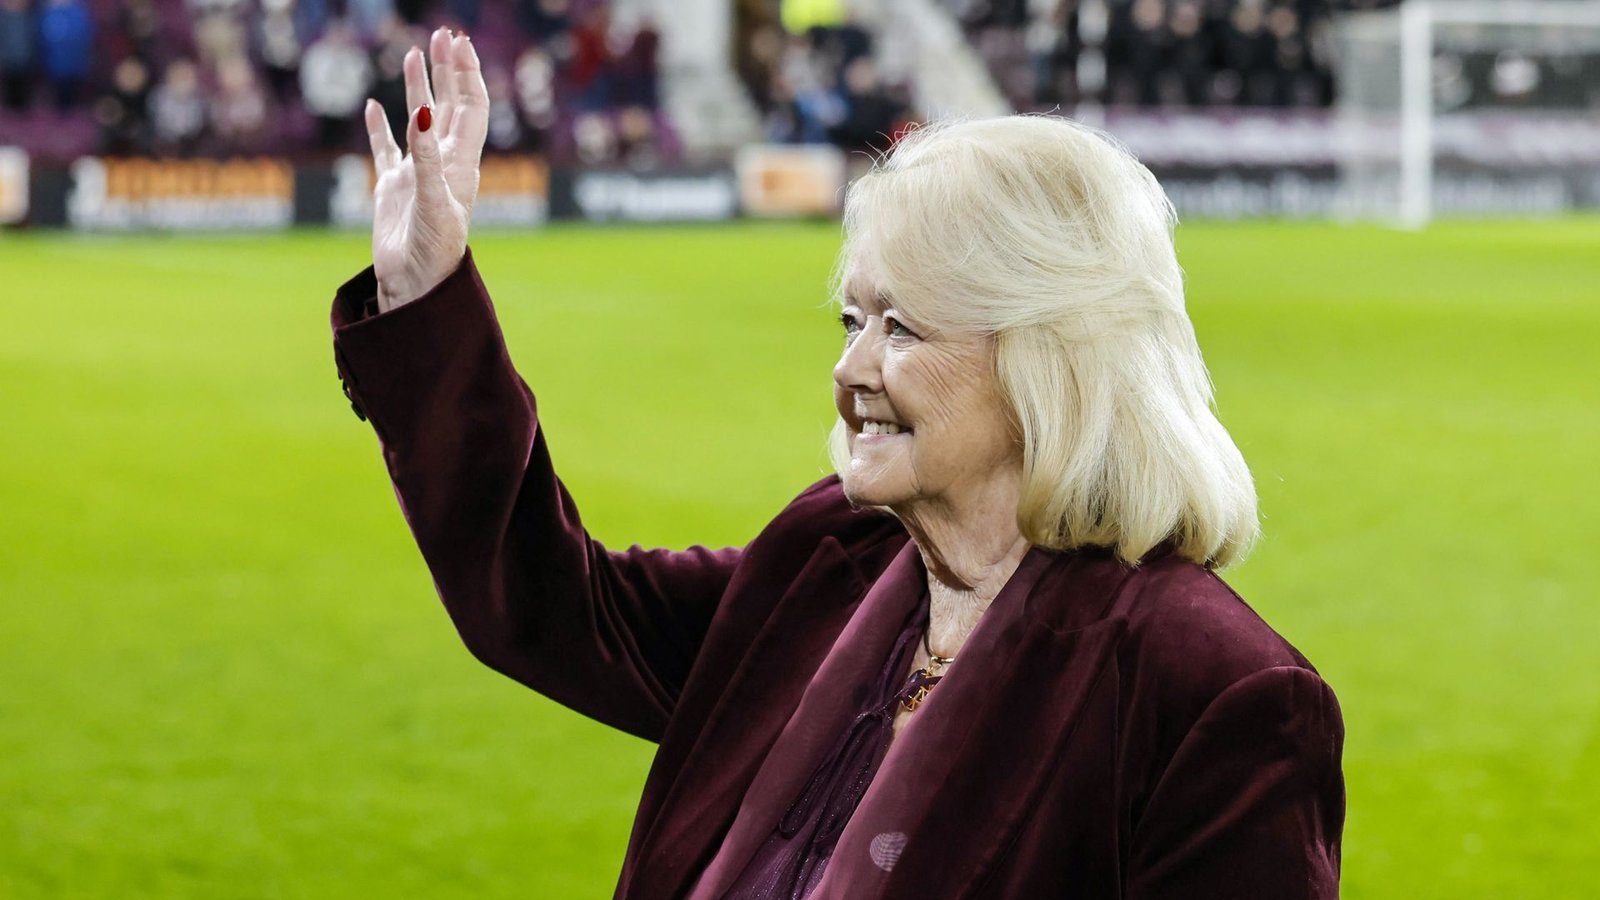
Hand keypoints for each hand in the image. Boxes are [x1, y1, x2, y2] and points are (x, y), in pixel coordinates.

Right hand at [364, 27, 488, 311]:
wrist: (415, 288)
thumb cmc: (434, 252)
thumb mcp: (434, 202)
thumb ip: (429, 157)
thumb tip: (426, 112)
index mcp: (462, 164)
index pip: (471, 108)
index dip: (467, 74)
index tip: (459, 42)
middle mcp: (444, 164)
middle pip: (451, 105)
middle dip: (448, 70)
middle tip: (443, 34)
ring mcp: (418, 174)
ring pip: (420, 120)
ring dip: (419, 88)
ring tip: (414, 52)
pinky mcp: (394, 189)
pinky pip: (386, 150)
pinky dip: (380, 127)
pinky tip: (372, 107)